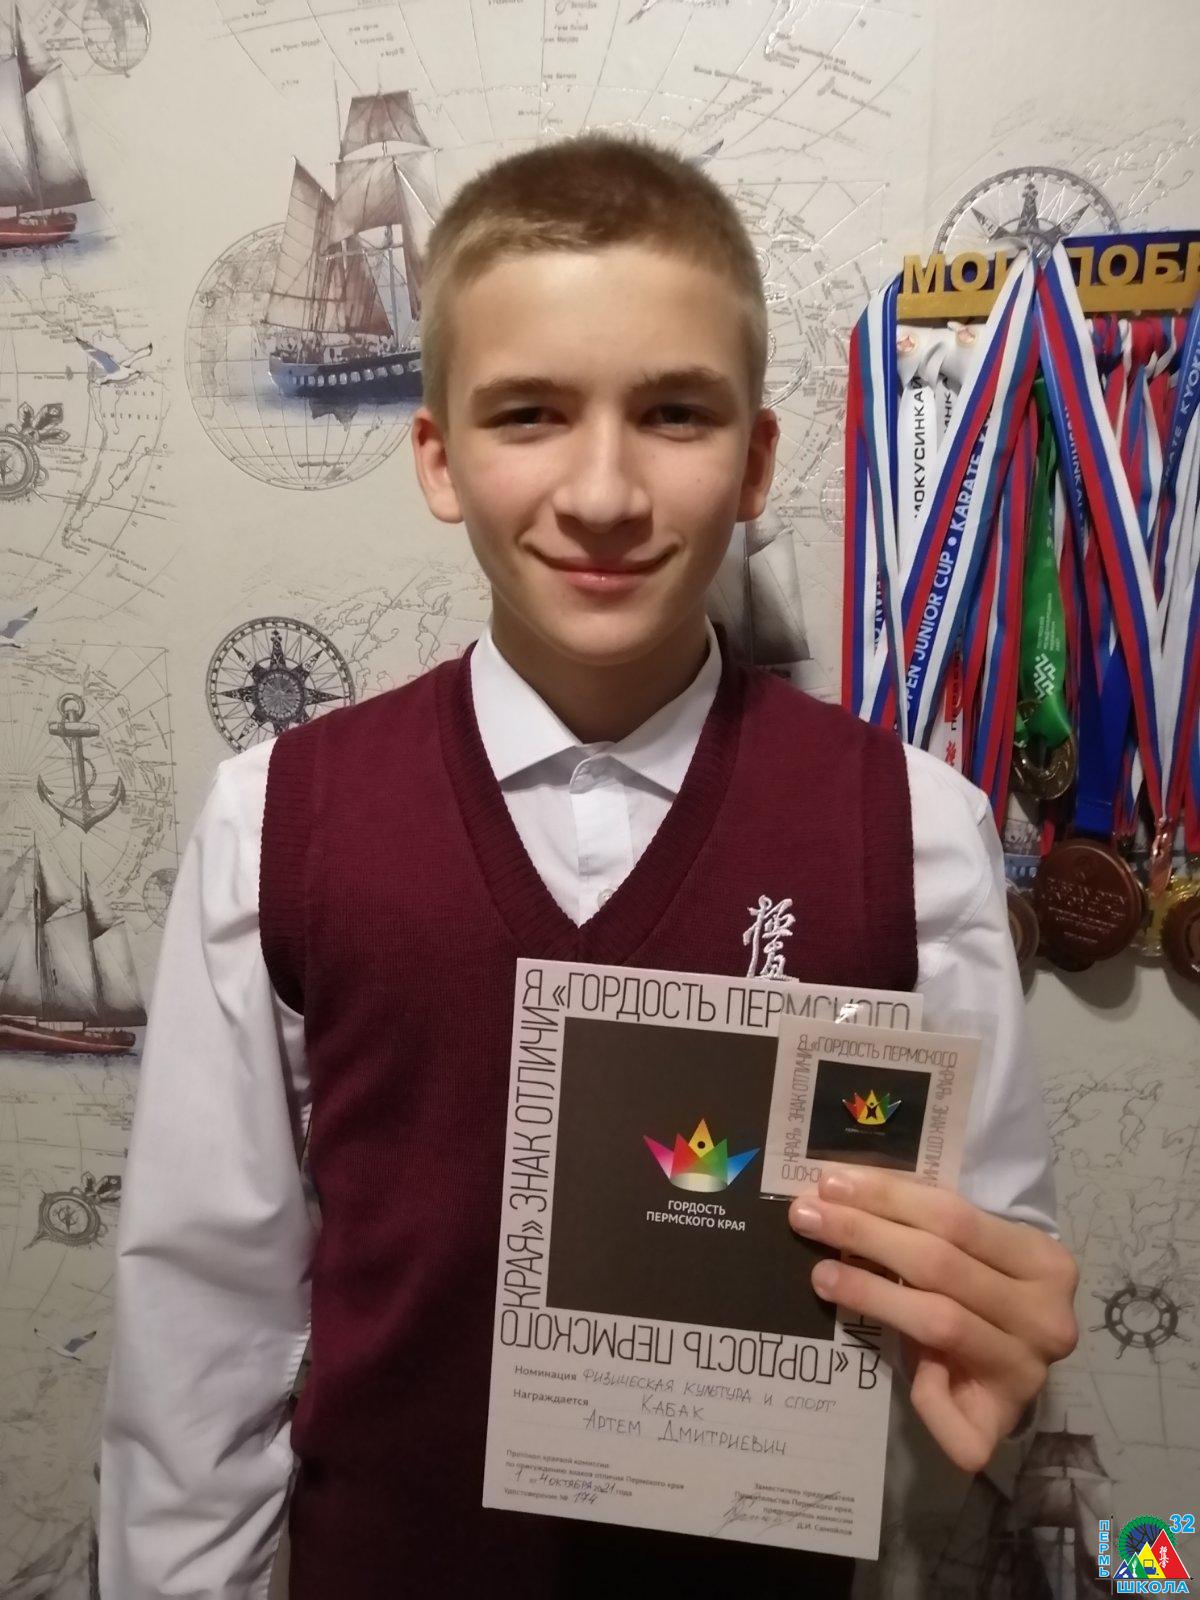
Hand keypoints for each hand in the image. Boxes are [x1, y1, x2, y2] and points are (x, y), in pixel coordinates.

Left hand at [787, 1168, 1078, 1473]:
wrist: (1015, 1374)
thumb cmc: (984, 1297)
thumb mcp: (971, 1255)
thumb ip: (924, 1227)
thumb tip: (838, 1193)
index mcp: (1044, 1261)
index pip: (955, 1218)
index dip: (887, 1197)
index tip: (828, 1183)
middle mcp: (1046, 1317)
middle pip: (940, 1265)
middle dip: (865, 1234)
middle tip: (807, 1217)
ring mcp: (1028, 1373)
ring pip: (938, 1321)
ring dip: (870, 1292)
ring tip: (820, 1273)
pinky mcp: (1002, 1424)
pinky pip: (947, 1406)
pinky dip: (918, 1391)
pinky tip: (887, 1364)